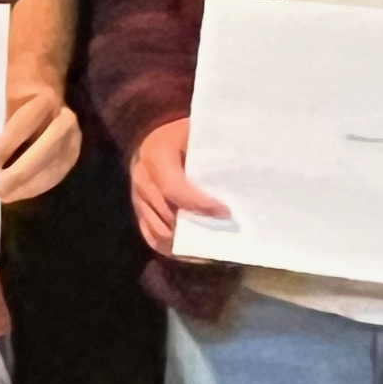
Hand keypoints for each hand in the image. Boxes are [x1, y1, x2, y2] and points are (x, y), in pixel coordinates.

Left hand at [0, 85, 82, 203]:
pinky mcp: (73, 153)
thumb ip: (1, 124)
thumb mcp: (6, 99)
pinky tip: (19, 193)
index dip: (6, 146)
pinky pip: (57, 174)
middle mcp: (65, 119)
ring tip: (5, 196)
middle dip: (20, 173)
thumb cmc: (17, 92)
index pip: (25, 126)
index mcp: (45, 100)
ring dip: (28, 185)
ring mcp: (73, 137)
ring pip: (54, 167)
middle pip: (45, 152)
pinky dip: (37, 186)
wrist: (44, 84)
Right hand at [128, 115, 229, 254]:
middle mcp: (142, 179)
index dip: (198, 204)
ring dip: (185, 241)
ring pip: (160, 231)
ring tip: (213, 245)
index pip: (173, 188)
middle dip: (197, 227)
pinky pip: (152, 237)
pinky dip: (172, 248)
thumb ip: (213, 148)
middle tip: (225, 234)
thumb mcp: (196, 131)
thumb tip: (244, 165)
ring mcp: (137, 198)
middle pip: (168, 215)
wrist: (152, 136)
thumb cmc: (182, 133)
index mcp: (156, 155)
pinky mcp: (139, 212)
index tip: (225, 212)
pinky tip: (195, 252)